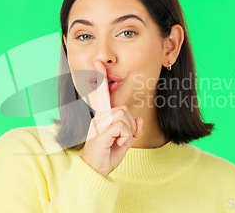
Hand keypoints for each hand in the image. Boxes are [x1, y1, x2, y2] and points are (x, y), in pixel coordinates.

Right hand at [80, 61, 143, 177]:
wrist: (96, 170)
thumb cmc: (108, 156)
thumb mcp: (125, 141)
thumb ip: (131, 130)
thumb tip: (138, 120)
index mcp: (103, 117)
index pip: (102, 96)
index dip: (100, 79)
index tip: (98, 64)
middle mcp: (99, 117)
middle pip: (124, 108)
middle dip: (131, 124)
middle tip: (124, 139)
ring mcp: (98, 124)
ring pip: (124, 115)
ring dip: (128, 131)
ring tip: (120, 141)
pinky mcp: (100, 132)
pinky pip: (122, 126)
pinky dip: (126, 136)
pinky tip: (118, 144)